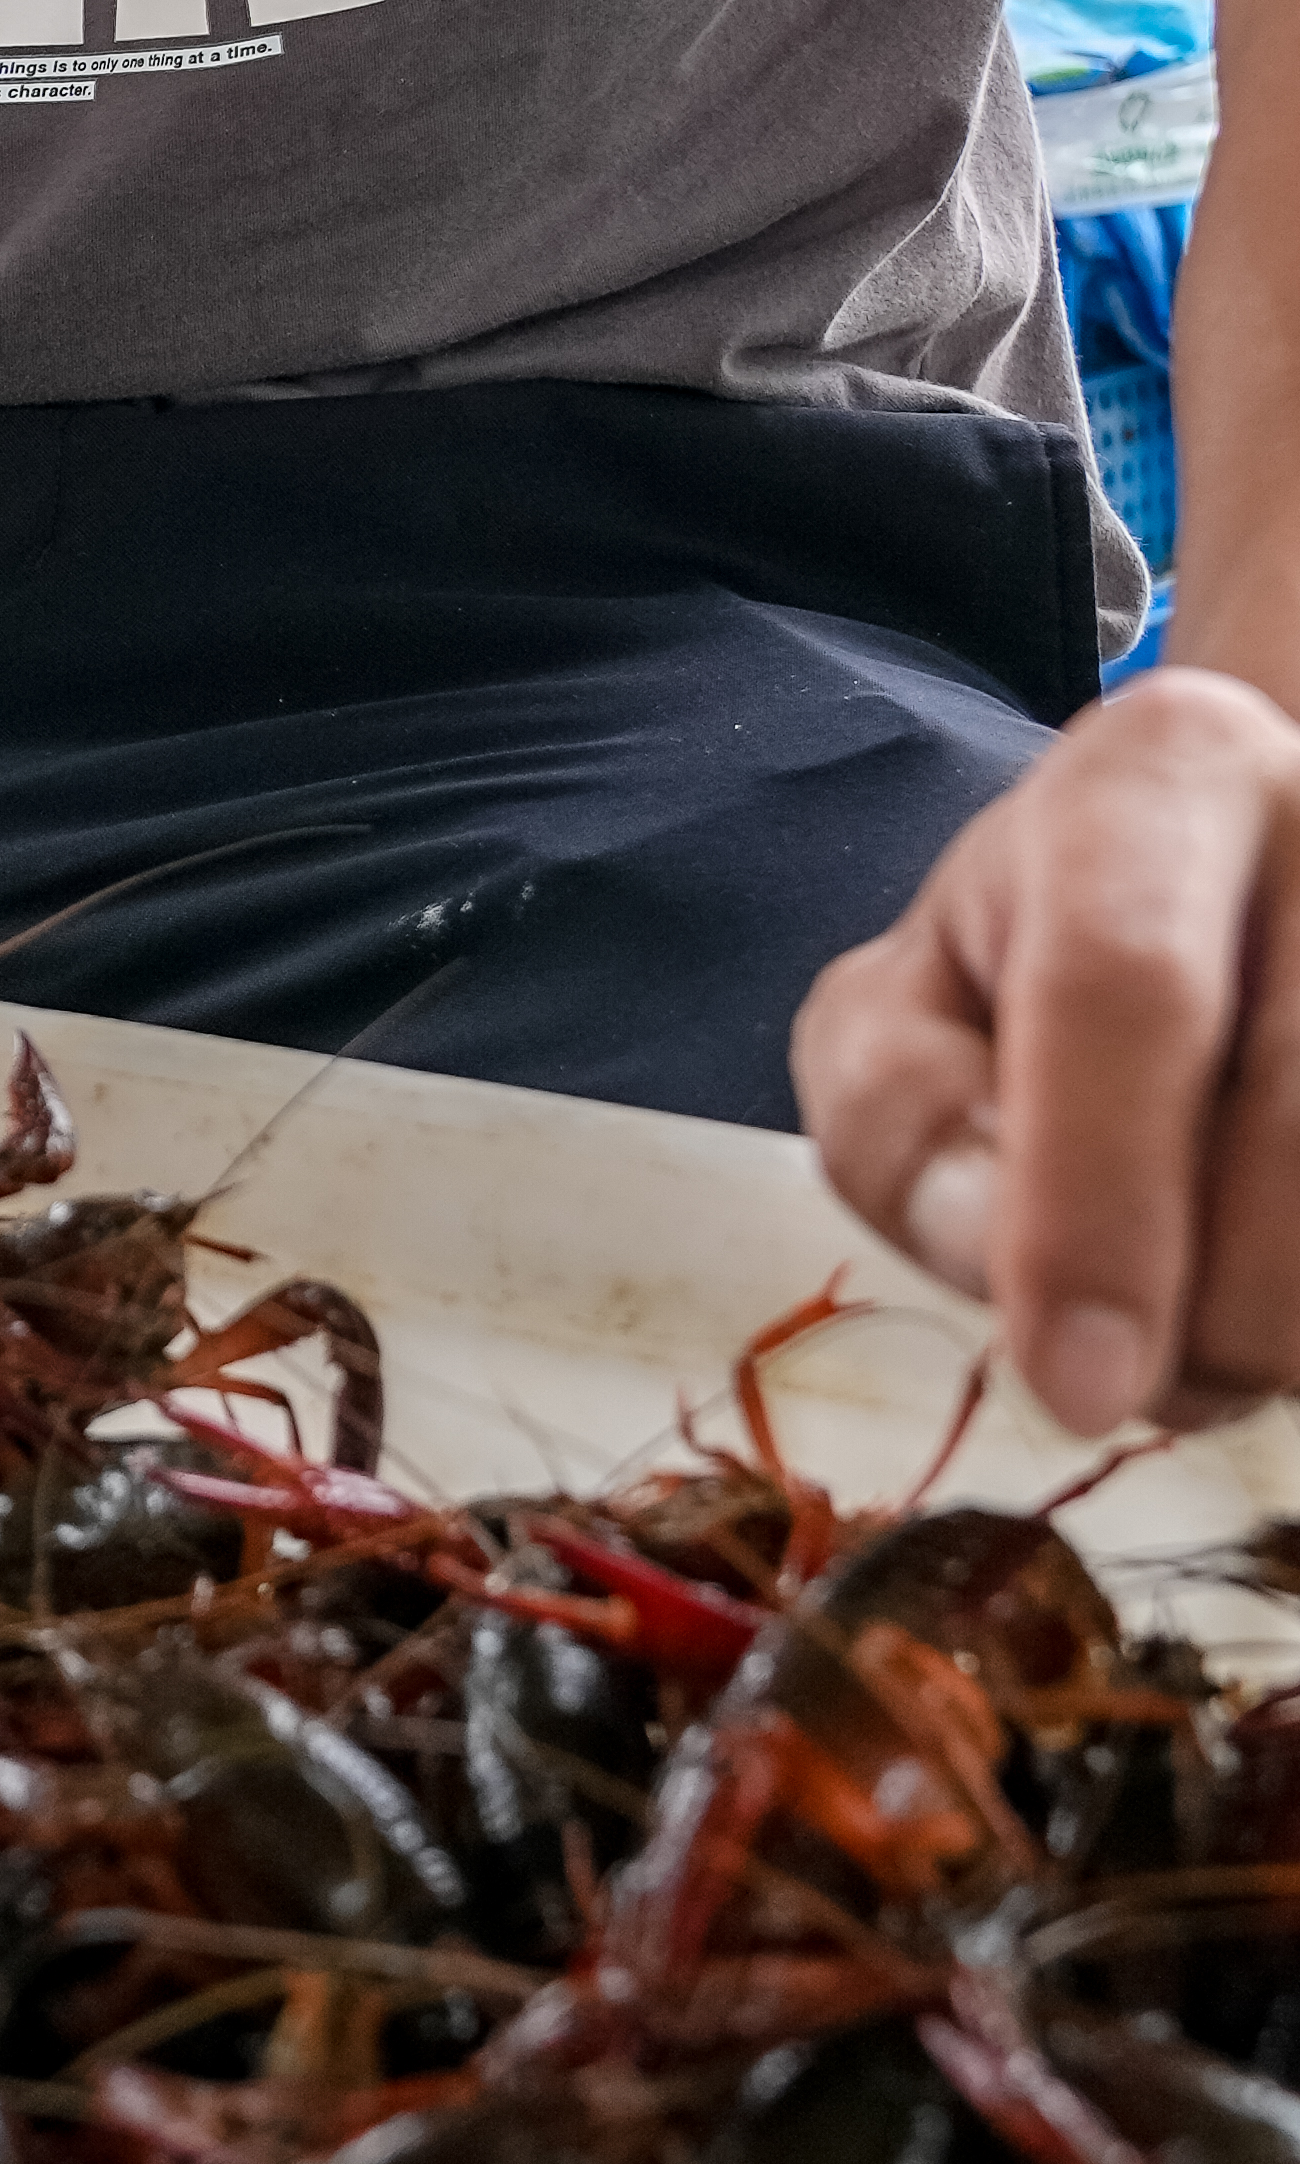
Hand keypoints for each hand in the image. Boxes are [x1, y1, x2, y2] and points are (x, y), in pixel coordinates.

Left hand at [794, 668, 1299, 1432]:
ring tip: (1219, 1301)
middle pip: (1290, 1144)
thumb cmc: (1045, 969)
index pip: (1129, 989)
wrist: (1247, 890)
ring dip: (1285, 1339)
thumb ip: (903, 1125)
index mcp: (1161, 775)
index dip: (1095, 1210)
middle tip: (1134, 1348)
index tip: (1071, 1388)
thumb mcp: (905, 1019)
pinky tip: (1283, 1274)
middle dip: (1201, 1319)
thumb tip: (997, 1247)